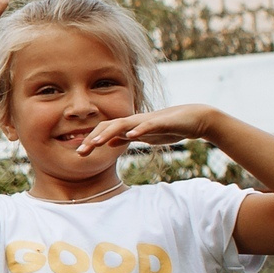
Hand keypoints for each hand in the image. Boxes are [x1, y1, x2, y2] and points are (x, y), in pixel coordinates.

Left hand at [77, 103, 218, 155]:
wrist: (194, 119)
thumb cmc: (168, 127)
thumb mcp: (143, 136)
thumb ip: (126, 138)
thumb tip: (108, 142)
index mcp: (129, 126)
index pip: (105, 132)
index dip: (91, 141)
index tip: (79, 153)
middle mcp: (134, 121)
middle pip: (108, 127)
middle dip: (93, 139)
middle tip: (79, 152)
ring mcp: (147, 120)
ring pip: (123, 125)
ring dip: (108, 133)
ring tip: (95, 143)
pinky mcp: (162, 122)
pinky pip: (148, 125)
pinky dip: (139, 130)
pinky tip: (130, 136)